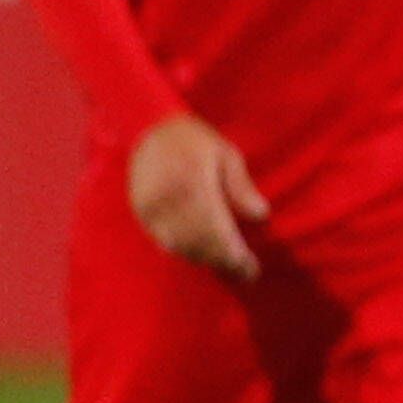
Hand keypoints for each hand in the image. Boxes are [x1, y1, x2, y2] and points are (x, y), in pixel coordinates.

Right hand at [129, 115, 263, 279]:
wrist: (149, 126)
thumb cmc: (195, 140)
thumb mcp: (227, 154)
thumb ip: (241, 186)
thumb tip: (260, 216)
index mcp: (192, 183)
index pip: (216, 229)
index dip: (234, 253)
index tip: (252, 268)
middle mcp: (167, 199)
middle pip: (199, 242)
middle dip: (224, 262)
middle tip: (247, 275)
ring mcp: (150, 207)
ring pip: (180, 246)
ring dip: (206, 261)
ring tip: (230, 270)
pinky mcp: (141, 211)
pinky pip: (163, 240)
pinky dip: (184, 252)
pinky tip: (203, 258)